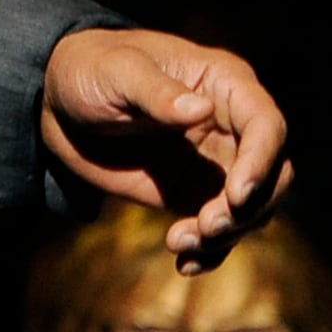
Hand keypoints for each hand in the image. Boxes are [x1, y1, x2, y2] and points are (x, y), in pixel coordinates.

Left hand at [40, 29, 293, 270]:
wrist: (57, 103)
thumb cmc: (91, 69)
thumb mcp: (118, 72)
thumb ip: (157, 93)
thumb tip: (201, 111)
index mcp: (224, 83)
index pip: (266, 125)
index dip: (261, 162)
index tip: (236, 196)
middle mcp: (231, 125)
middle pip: (274, 173)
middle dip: (249, 207)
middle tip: (208, 226)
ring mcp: (216, 163)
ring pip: (252, 208)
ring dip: (227, 234)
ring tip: (179, 240)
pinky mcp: (193, 194)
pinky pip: (218, 230)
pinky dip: (209, 251)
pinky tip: (184, 262)